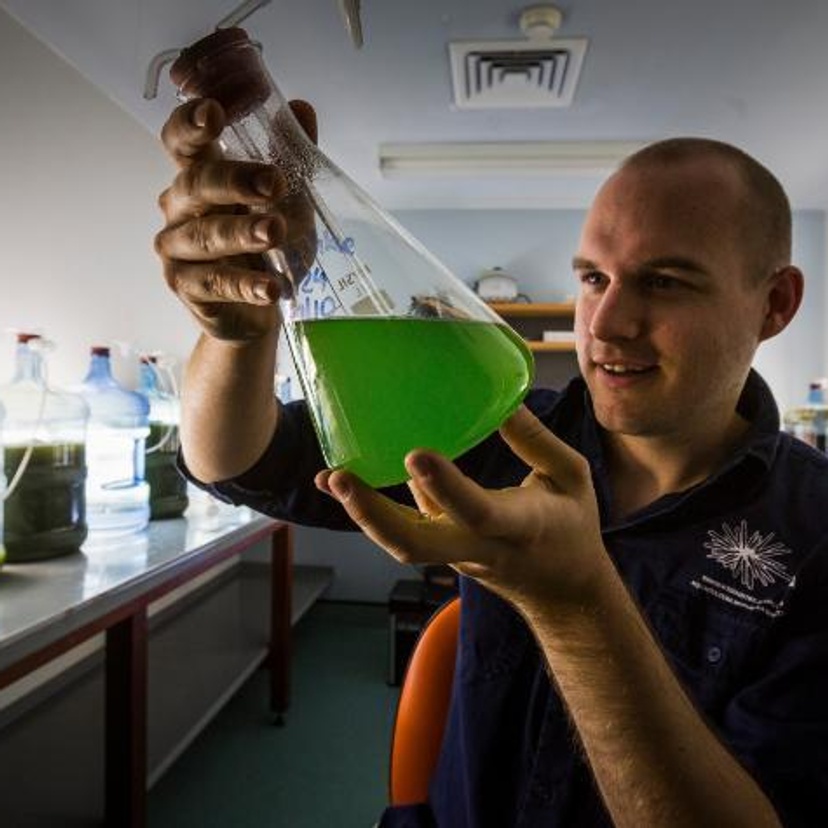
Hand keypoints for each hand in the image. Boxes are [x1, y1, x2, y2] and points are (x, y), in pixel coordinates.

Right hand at [154, 98, 317, 341]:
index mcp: (200, 177)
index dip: (191, 124)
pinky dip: (244, 285)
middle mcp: (180, 209)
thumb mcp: (290, 203)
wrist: (259, 312)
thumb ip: (293, 159)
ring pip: (204, 235)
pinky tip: (269, 287)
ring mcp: (177, 250)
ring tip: (276, 232)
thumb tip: (302, 109)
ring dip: (242, 233)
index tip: (214, 111)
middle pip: (195, 184)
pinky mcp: (186, 288)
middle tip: (273, 183)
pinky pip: (213, 283)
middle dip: (234, 180)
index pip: (182, 142)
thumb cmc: (268, 251)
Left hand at [316, 406, 611, 616]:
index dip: (445, 488)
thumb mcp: (571, 477)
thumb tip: (503, 399)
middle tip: (340, 478)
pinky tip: (343, 484)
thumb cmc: (572, 529)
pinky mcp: (443, 552)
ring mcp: (455, 556)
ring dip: (363, 514)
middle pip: (417, 545)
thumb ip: (536, 441)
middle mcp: (478, 548)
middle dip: (373, 514)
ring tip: (330, 477)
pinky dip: (371, 511)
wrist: (564, 593)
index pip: (477, 513)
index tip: (415, 454)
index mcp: (519, 527)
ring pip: (402, 544)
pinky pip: (404, 532)